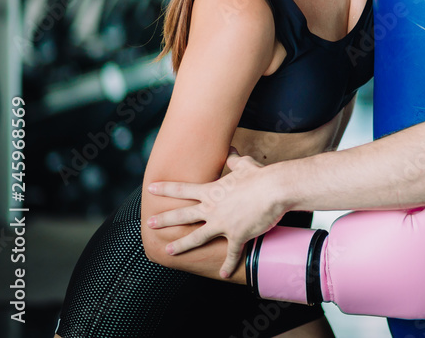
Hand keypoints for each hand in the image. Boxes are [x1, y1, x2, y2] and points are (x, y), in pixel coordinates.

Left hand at [147, 149, 285, 277]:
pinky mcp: (237, 236)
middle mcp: (212, 208)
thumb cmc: (260, 175)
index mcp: (212, 191)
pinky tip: (223, 274)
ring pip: (196, 237)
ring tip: (168, 251)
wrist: (274, 189)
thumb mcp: (245, 165)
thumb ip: (234, 160)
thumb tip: (230, 151)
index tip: (150, 188)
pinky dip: (227, 265)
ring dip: (181, 245)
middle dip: (165, 220)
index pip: (183, 189)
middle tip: (149, 224)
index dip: (166, 188)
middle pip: (183, 215)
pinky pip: (231, 254)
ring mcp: (222, 223)